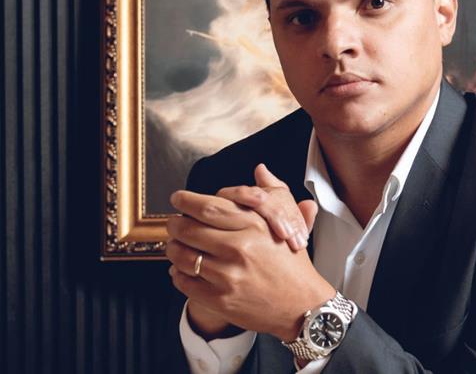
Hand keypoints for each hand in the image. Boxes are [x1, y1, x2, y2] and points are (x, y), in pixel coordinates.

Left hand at [166, 177, 334, 341]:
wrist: (302, 306)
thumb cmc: (293, 265)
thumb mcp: (288, 225)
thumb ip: (273, 193)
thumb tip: (261, 169)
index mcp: (255, 225)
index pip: (208, 206)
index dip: (186, 200)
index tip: (178, 198)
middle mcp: (240, 247)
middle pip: (189, 228)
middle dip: (174, 224)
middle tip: (173, 223)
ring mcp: (229, 275)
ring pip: (182, 256)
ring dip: (173, 249)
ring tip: (176, 246)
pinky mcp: (221, 299)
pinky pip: (184, 282)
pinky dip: (177, 274)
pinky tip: (182, 270)